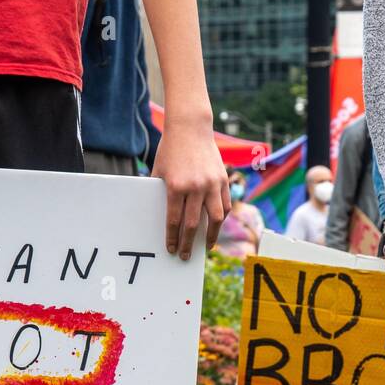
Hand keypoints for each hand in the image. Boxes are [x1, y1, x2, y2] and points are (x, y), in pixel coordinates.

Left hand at [152, 114, 229, 259]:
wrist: (190, 128)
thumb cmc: (170, 150)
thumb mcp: (159, 171)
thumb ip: (161, 193)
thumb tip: (163, 217)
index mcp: (176, 186)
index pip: (174, 221)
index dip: (172, 238)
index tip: (171, 249)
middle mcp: (196, 187)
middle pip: (193, 225)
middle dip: (188, 243)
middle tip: (185, 256)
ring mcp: (211, 184)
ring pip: (215, 219)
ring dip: (210, 236)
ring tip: (206, 247)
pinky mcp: (222, 180)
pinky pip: (224, 205)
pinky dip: (221, 219)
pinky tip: (215, 227)